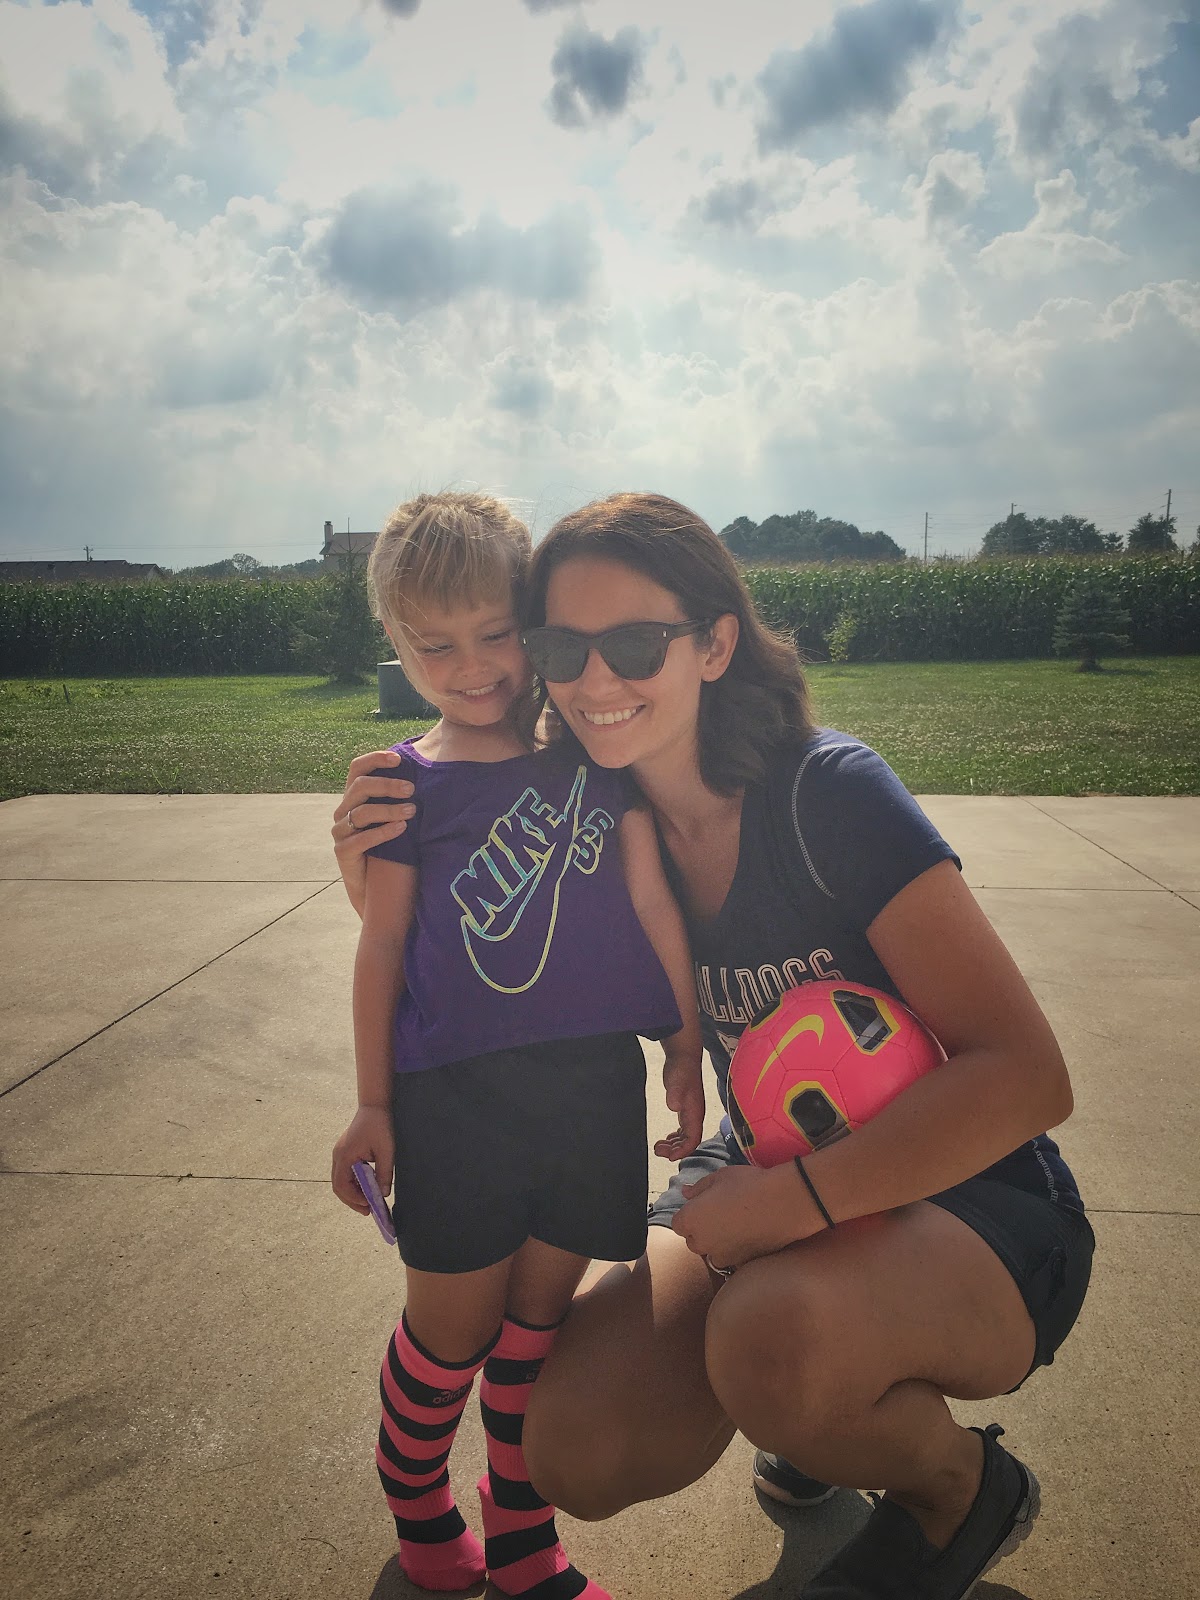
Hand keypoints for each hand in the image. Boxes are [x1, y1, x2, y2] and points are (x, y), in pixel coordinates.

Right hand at [332, 751, 415, 914]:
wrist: (375, 888)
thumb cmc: (391, 849)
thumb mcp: (396, 818)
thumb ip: (402, 799)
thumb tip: (430, 776)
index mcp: (354, 797)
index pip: (357, 768)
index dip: (375, 759)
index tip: (399, 759)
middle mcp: (344, 811)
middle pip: (359, 787)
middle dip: (387, 785)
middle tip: (411, 789)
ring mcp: (341, 832)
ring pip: (361, 813)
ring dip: (388, 809)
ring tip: (412, 811)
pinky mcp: (343, 853)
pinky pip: (360, 840)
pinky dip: (382, 832)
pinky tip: (400, 829)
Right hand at [332, 1104, 394, 1213]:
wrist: (374, 1106)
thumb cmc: (380, 1125)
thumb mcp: (386, 1151)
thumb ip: (384, 1173)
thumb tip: (383, 1194)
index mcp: (344, 1156)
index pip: (342, 1185)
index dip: (354, 1198)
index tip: (368, 1206)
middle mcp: (338, 1156)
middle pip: (338, 1186)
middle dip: (352, 1200)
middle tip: (368, 1210)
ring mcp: (340, 1154)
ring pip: (341, 1180)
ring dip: (353, 1192)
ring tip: (368, 1201)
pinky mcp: (345, 1152)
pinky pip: (345, 1173)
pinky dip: (354, 1182)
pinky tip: (367, 1186)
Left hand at [654, 1053, 704, 1160]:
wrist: (684, 1056)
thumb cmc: (681, 1068)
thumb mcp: (676, 1080)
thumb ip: (675, 1093)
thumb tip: (674, 1106)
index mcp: (695, 1112)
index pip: (693, 1139)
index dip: (684, 1151)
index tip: (670, 1157)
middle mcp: (695, 1115)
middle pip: (689, 1141)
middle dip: (676, 1150)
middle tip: (658, 1151)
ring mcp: (690, 1112)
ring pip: (686, 1137)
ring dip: (674, 1145)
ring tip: (658, 1147)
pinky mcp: (684, 1108)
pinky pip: (683, 1130)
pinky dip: (675, 1138)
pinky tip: (666, 1139)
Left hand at [672, 1163, 809, 1267]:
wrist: (784, 1203)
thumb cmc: (749, 1184)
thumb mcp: (720, 1176)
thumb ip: (699, 1187)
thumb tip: (685, 1192)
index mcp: (691, 1219)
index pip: (678, 1224)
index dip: (690, 1214)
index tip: (704, 1205)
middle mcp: (702, 1242)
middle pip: (693, 1241)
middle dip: (702, 1230)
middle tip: (721, 1213)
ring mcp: (722, 1256)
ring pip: (712, 1253)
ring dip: (718, 1243)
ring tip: (737, 1224)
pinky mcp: (741, 1264)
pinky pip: (732, 1259)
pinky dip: (737, 1250)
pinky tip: (749, 1235)